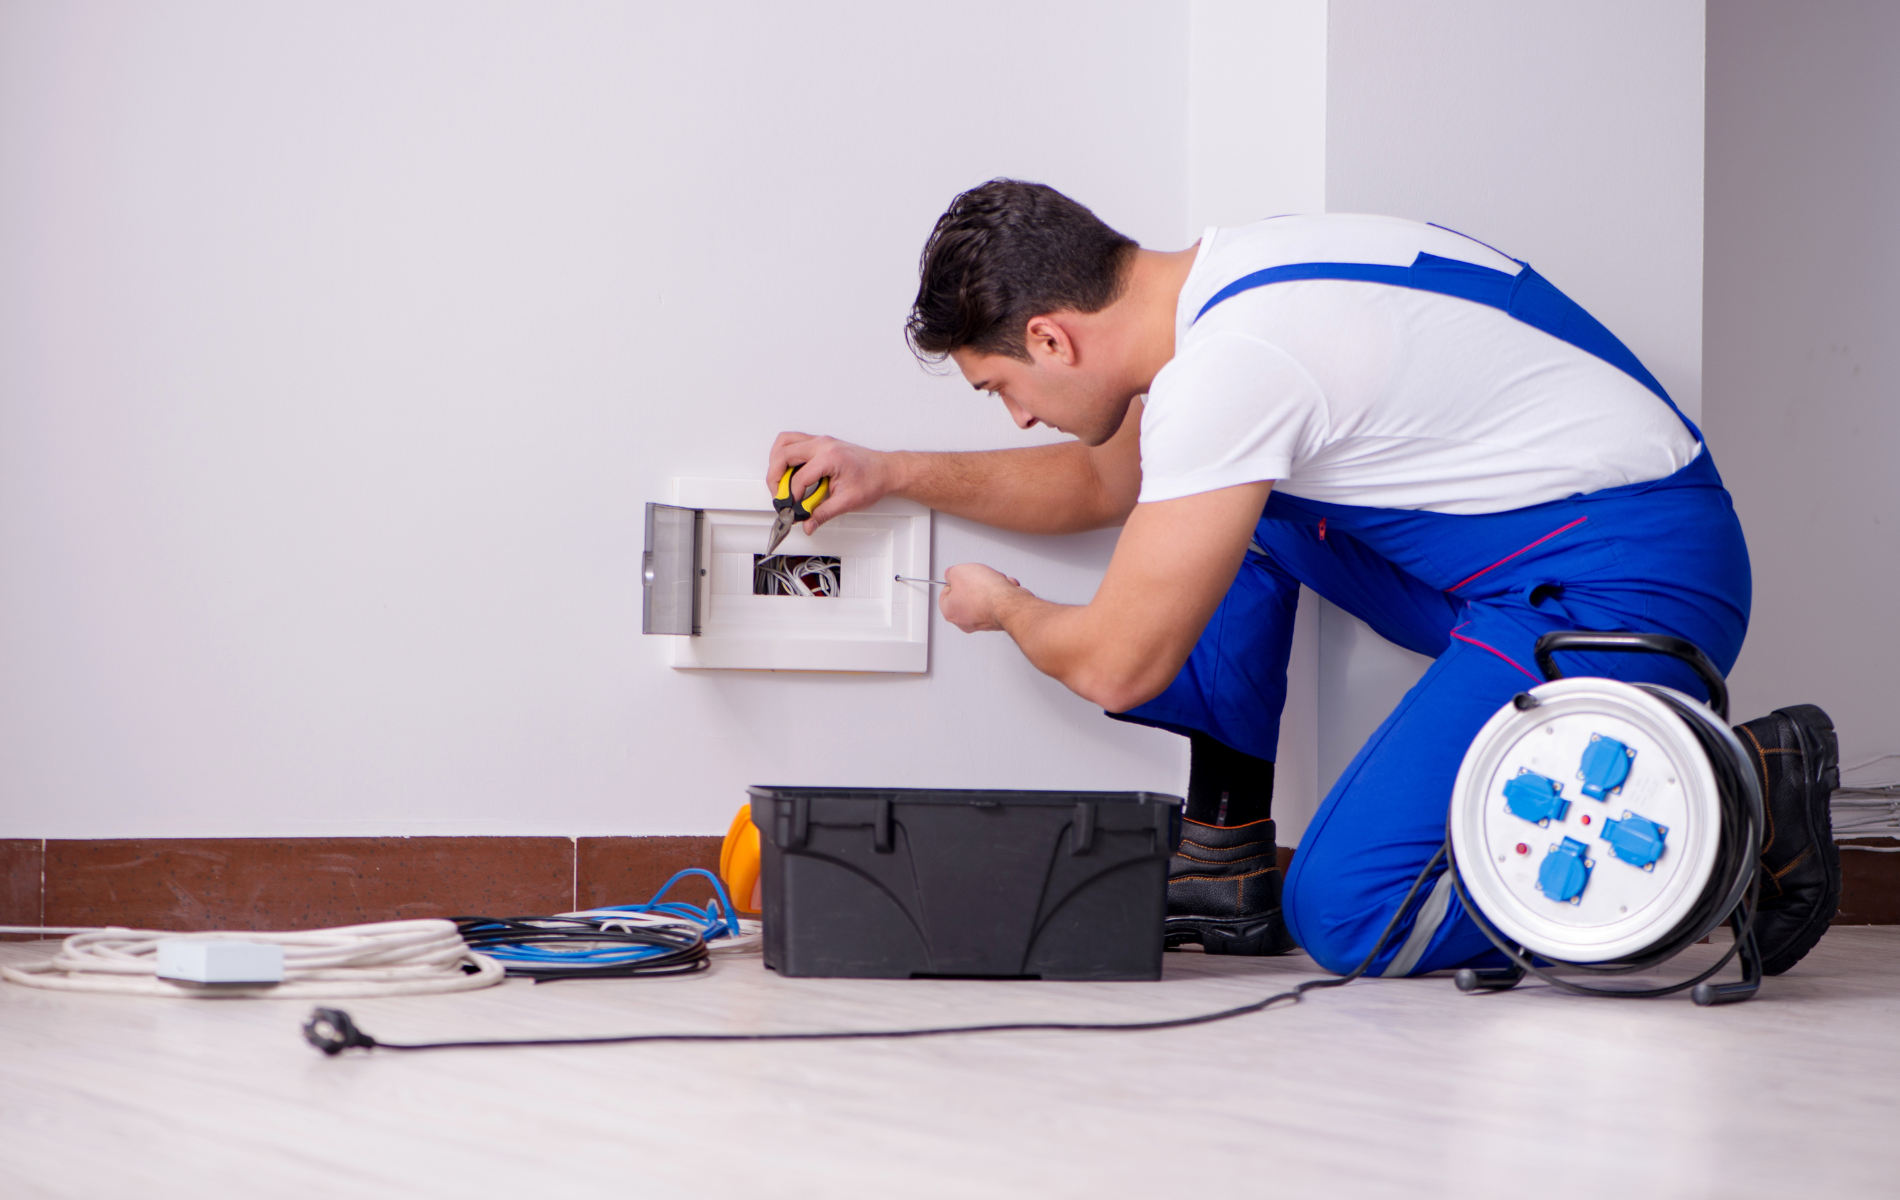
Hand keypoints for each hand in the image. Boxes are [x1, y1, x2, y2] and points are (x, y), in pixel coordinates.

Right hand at [766, 432, 900, 533]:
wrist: (886, 470)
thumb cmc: (873, 480)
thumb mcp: (847, 501)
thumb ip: (823, 513)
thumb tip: (808, 523)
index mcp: (830, 457)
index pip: (800, 477)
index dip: (792, 496)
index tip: (793, 508)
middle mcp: (823, 444)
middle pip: (784, 455)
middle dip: (775, 478)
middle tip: (779, 495)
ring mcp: (820, 441)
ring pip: (784, 442)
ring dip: (776, 462)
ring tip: (779, 482)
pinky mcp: (820, 443)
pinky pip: (793, 441)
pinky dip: (784, 455)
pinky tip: (788, 471)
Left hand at [939, 563, 1026, 632]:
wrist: (1008, 603)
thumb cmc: (984, 592)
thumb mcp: (959, 571)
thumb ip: (951, 573)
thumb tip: (952, 575)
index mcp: (950, 612)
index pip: (945, 594)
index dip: (953, 581)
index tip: (958, 576)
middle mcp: (964, 621)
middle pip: (966, 596)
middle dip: (975, 583)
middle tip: (978, 578)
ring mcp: (982, 622)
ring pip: (984, 598)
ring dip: (991, 586)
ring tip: (995, 582)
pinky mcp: (998, 620)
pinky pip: (998, 602)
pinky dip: (1002, 593)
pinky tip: (1004, 588)